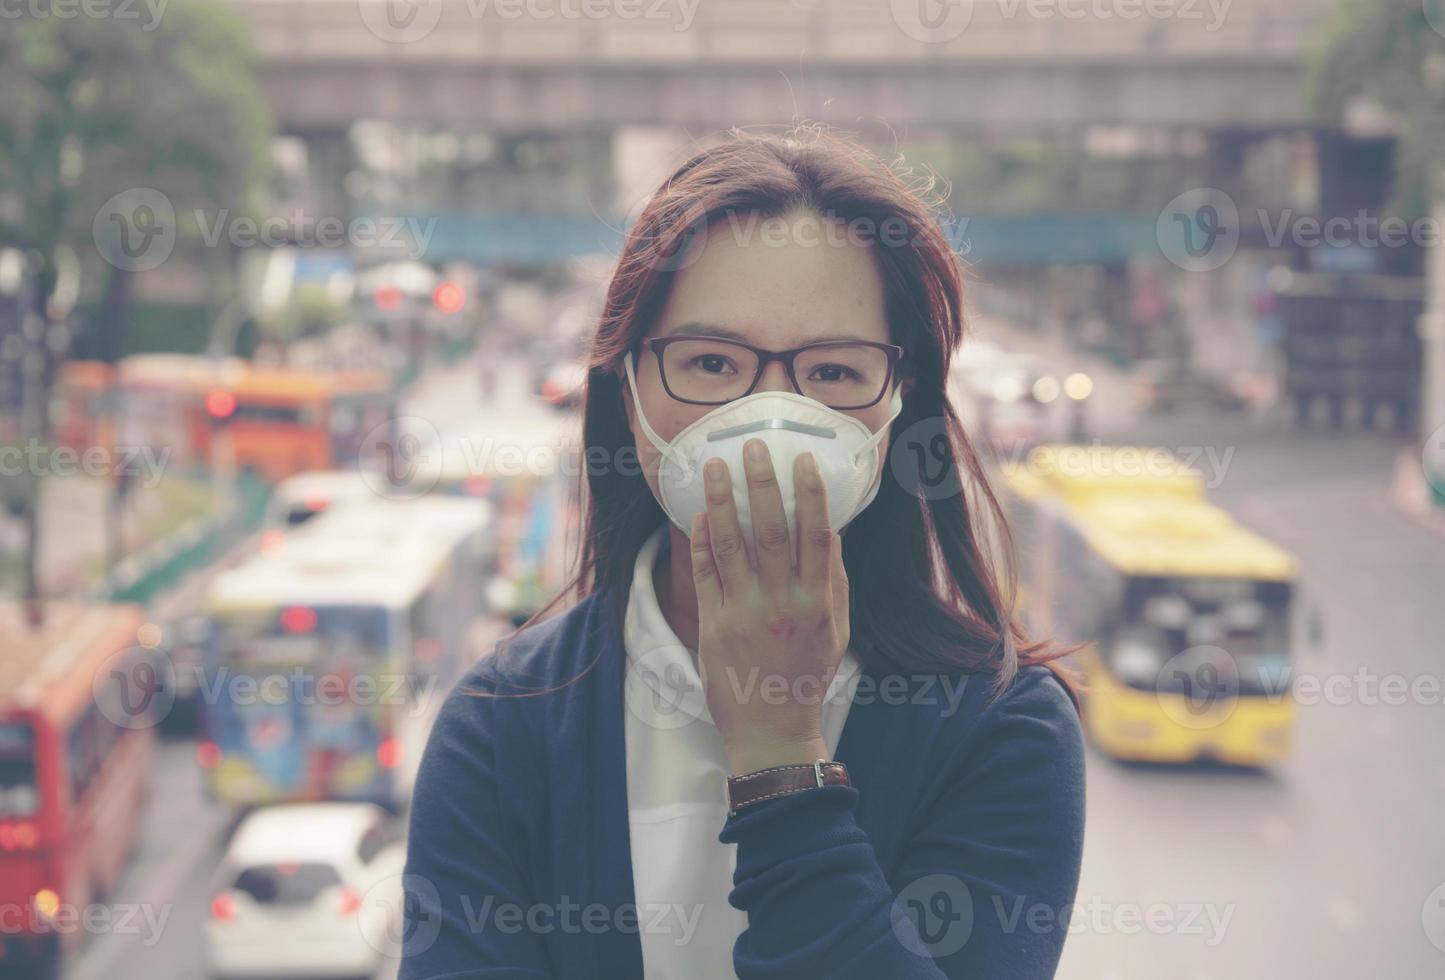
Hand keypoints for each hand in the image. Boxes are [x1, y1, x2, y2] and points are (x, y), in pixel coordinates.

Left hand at [688, 439, 849, 776]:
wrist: (772, 729)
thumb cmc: (807, 674)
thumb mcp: (836, 629)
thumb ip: (834, 581)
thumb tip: (831, 532)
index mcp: (818, 603)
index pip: (816, 537)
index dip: (810, 495)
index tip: (802, 461)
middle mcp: (782, 605)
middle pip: (772, 532)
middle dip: (762, 485)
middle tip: (754, 447)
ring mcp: (745, 614)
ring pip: (732, 546)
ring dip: (723, 501)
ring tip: (715, 466)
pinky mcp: (714, 626)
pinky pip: (705, 574)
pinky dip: (701, 541)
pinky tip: (699, 513)